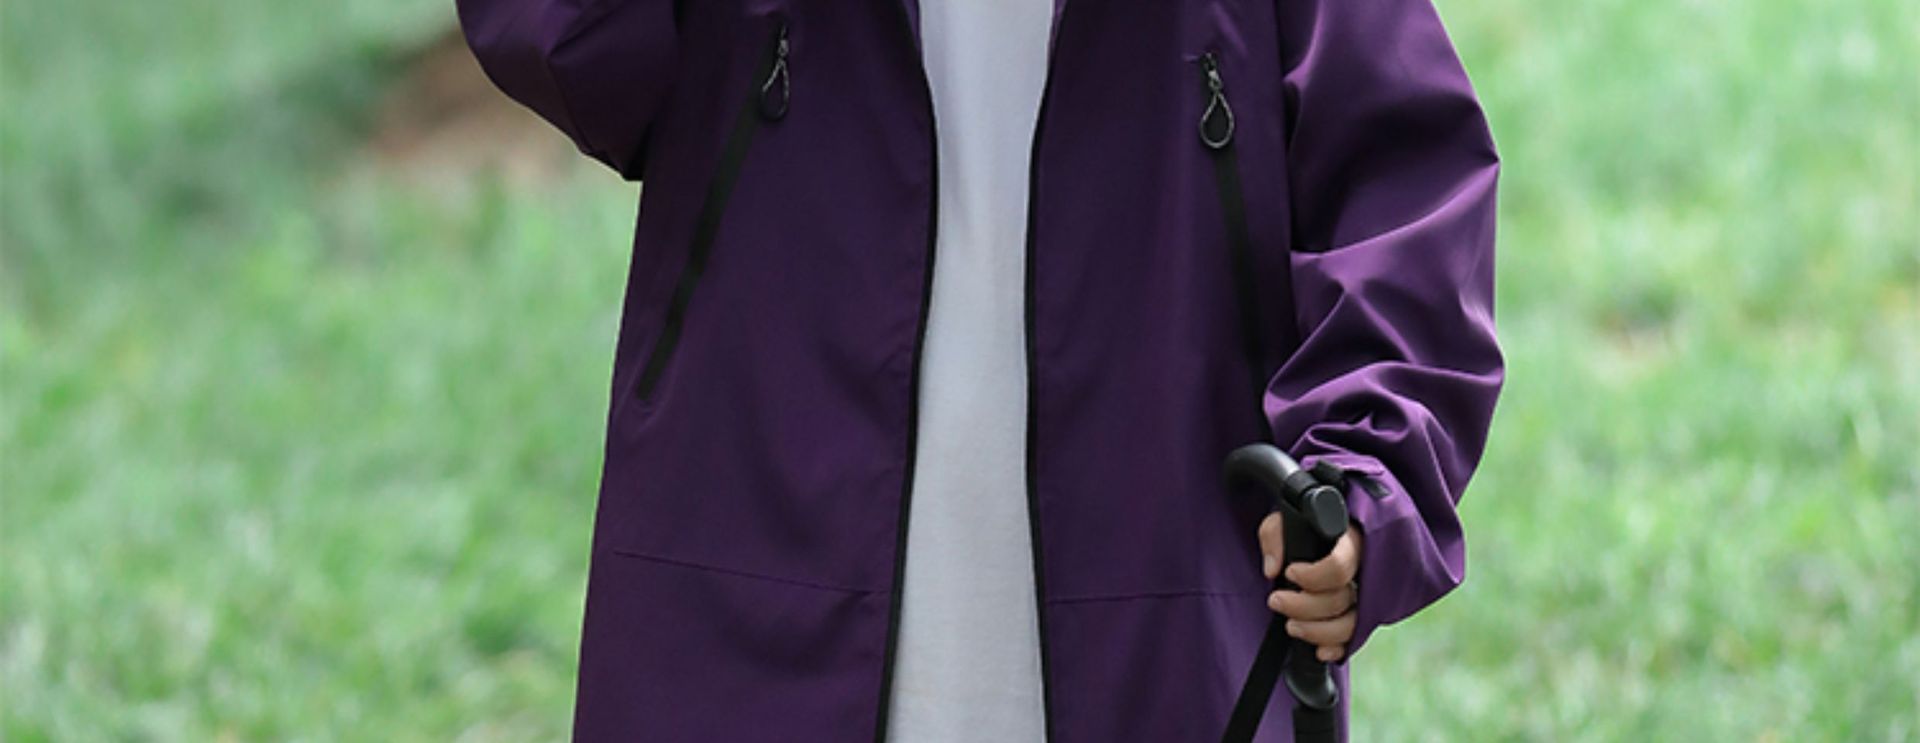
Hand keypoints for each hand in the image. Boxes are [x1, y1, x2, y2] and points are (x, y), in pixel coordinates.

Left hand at [1257, 513, 1363, 661]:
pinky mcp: (1358, 618)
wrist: (1314, 535)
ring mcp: (1365, 597)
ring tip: (1290, 626)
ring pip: (1351, 624)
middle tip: (1276, 600)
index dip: (1312, 576)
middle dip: (1303, 605)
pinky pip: (1354, 641)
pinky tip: (1318, 650)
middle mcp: (1364, 571)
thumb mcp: (1284, 519)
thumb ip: (1274, 535)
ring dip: (1317, 631)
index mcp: (1351, 541)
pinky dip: (1336, 649)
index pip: (1340, 566)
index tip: (1290, 572)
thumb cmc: (1302, 526)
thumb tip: (1273, 569)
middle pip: (1342, 598)